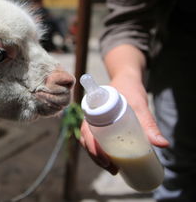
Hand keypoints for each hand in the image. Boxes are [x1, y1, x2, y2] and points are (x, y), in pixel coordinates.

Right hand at [79, 44, 168, 173]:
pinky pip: (95, 140)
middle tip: (111, 168)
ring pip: (89, 142)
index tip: (103, 158)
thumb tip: (162, 144)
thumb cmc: (130, 89)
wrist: (126, 80)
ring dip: (97, 157)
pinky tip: (111, 162)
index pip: (86, 131)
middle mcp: (90, 117)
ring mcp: (94, 122)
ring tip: (113, 169)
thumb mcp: (140, 105)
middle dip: (96, 157)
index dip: (91, 146)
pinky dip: (100, 152)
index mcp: (92, 109)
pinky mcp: (100, 126)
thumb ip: (149, 124)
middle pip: (86, 140)